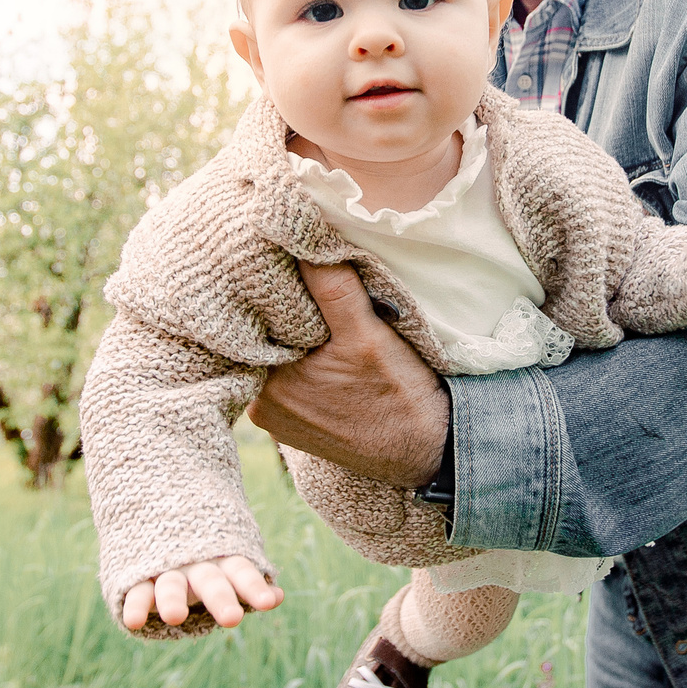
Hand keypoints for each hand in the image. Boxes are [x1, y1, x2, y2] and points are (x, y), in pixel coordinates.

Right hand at [121, 555, 283, 631]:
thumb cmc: (204, 556)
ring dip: (172, 600)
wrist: (158, 513)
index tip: (269, 602)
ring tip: (176, 617)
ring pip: (170, 585)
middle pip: (210, 581)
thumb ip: (249, 583)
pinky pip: (136, 591)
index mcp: (221, 562)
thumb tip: (279, 596)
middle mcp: (195, 565)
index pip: (242, 572)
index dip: (254, 586)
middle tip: (233, 619)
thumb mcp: (228, 565)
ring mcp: (166, 569)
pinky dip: (135, 606)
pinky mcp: (139, 576)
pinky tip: (133, 622)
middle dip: (221, 598)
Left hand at [248, 261, 449, 487]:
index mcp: (268, 387)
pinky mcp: (298, 423)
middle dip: (287, 311)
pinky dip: (307, 358)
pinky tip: (328, 346)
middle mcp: (263, 407)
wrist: (429, 448)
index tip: (291, 263)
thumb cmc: (399, 396)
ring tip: (325, 314)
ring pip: (281, 356)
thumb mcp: (367, 334)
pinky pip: (292, 378)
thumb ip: (332, 289)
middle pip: (268, 339)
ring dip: (299, 334)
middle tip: (312, 280)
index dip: (273, 290)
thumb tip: (302, 239)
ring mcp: (280, 418)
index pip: (257, 322)